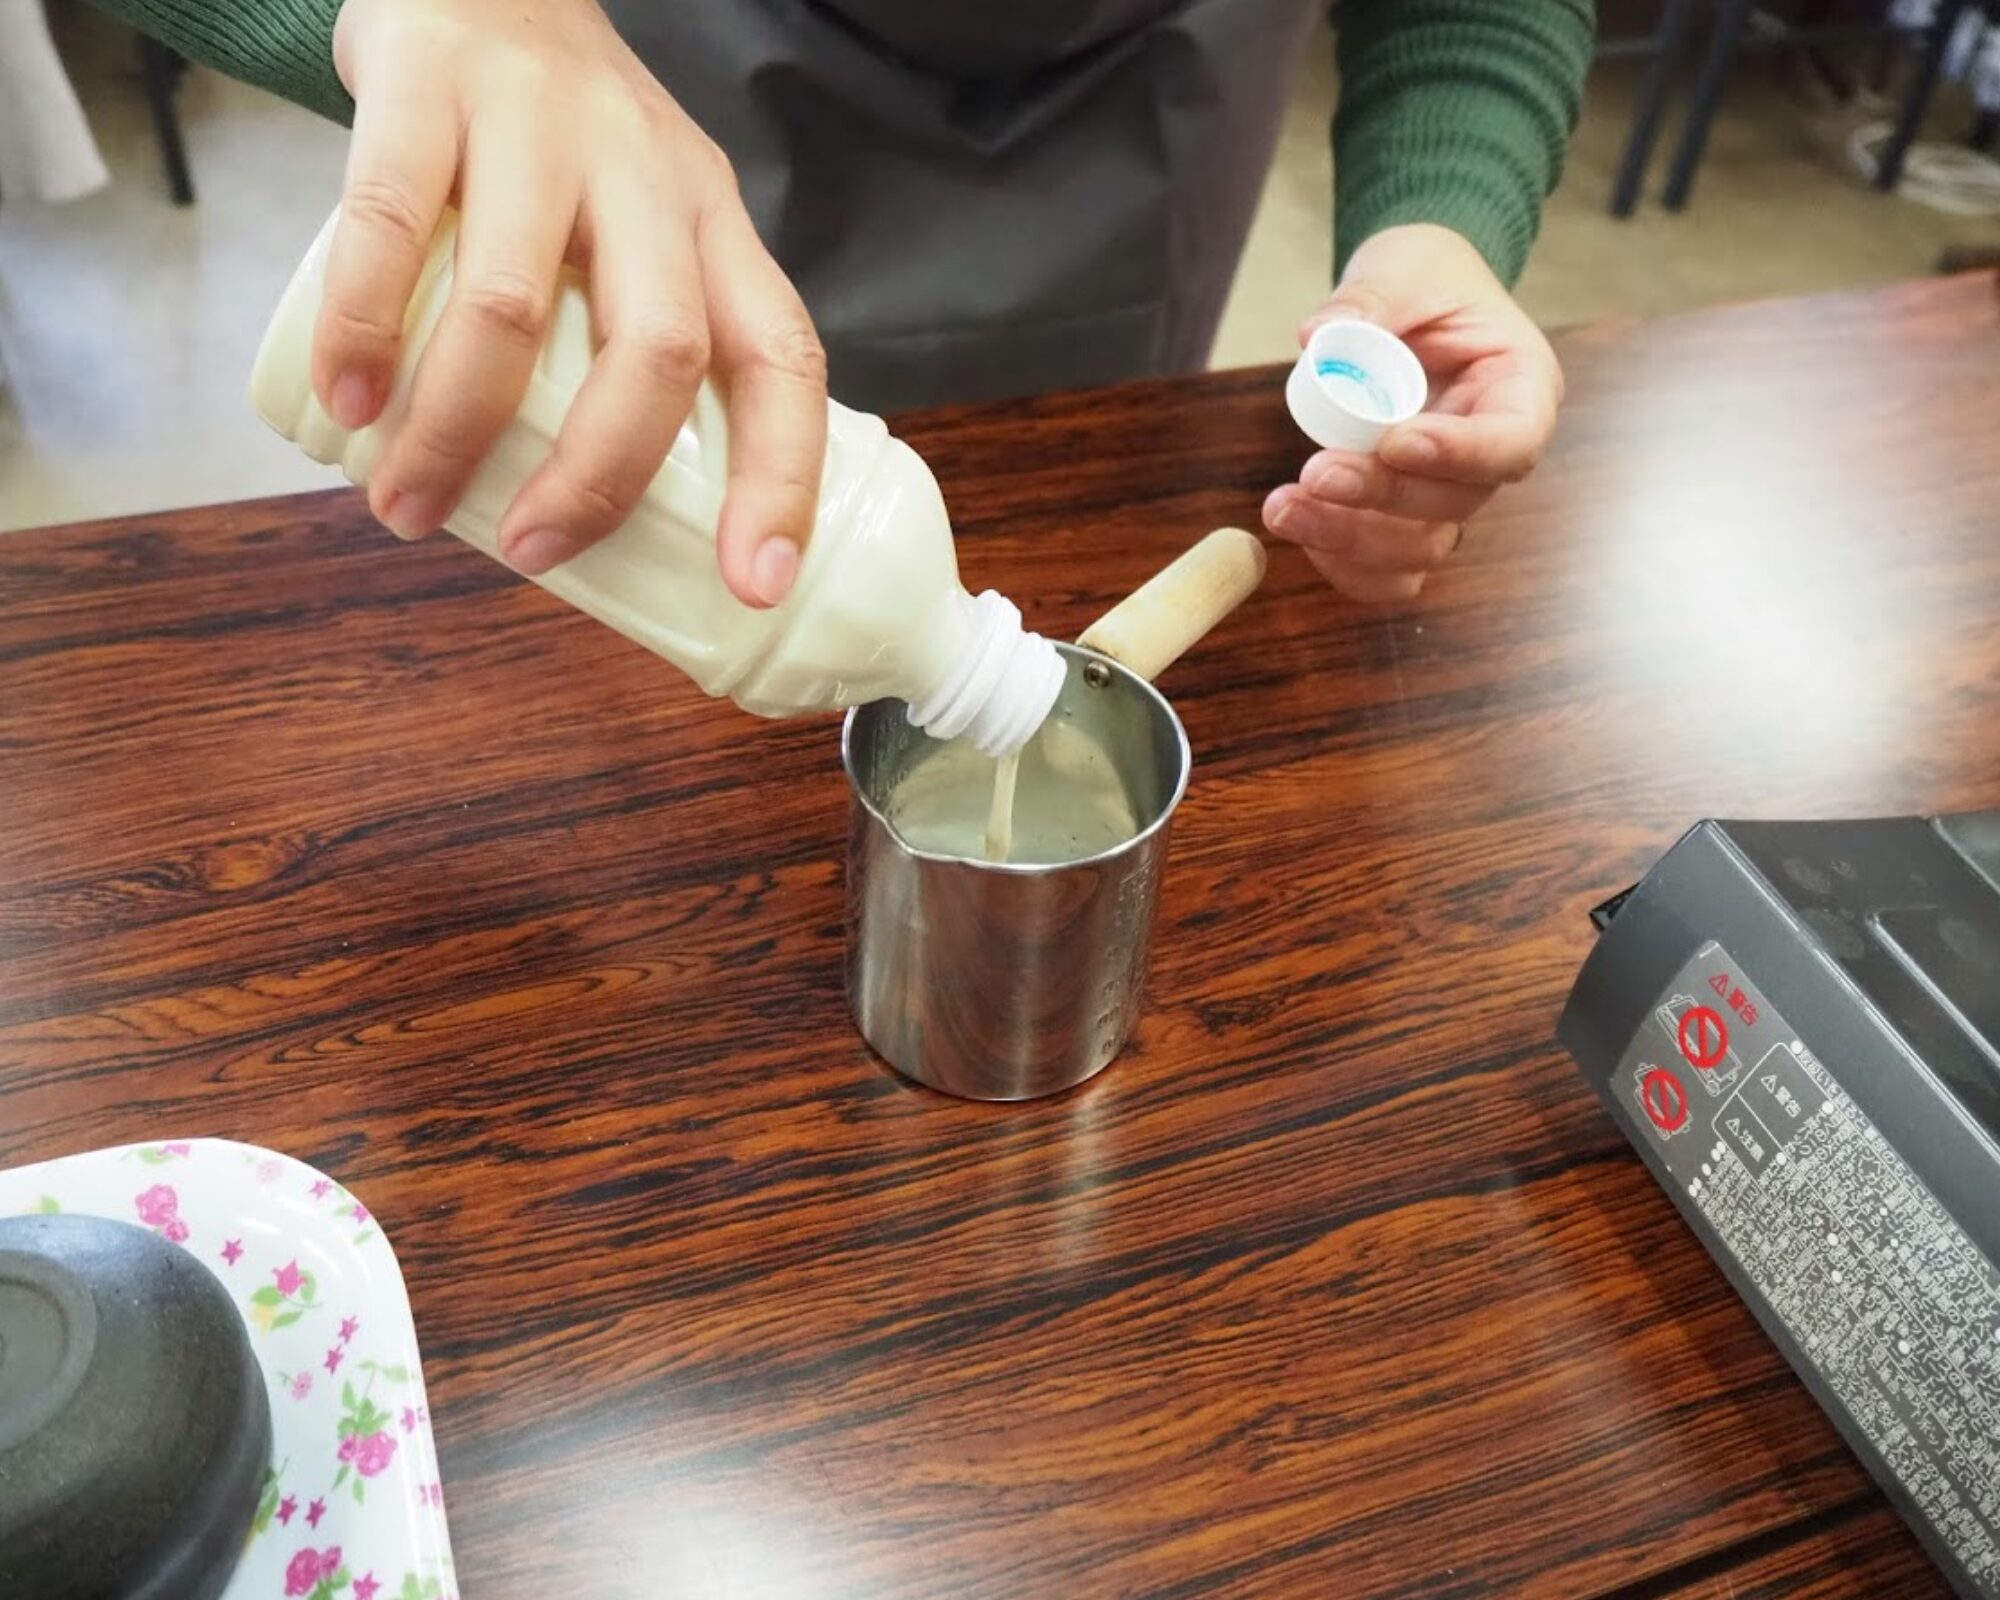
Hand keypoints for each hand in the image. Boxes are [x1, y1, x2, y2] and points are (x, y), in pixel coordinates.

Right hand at [319, 0, 825, 605]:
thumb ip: (637, 340)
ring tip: (406, 504)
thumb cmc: (563, 145)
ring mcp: (541, 124)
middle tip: (530, 553)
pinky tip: (346, 398)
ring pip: (517, 305)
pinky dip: (364, 326)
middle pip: (659, 347)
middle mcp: (648, 174)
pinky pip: (391, 221)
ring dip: (457, 428)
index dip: (782, 477)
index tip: (755, 581)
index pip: (781, 358)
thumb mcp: (647, 225)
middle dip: (598, 477)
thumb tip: (600, 523)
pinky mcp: (427, 85)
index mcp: (715, 226)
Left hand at [1262, 223, 1561, 601]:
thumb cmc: (1423, 279)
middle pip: (1456, 501)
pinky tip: (1299, 527)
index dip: (1459, 454)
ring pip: (1421, 546)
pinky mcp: (1408, 514)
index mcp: (1521, 388)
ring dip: (1351, 538)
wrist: (1411, 299)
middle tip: (1315, 473)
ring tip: (1284, 508)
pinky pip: (1389, 567)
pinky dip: (1345, 564)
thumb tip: (1318, 337)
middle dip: (1382, 496)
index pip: (1512, 441)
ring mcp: (1451, 489)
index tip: (1395, 443)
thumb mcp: (1402, 267)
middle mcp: (1494, 451)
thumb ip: (1368, 301)